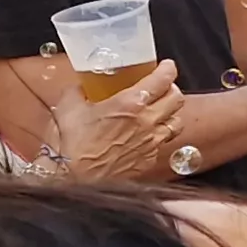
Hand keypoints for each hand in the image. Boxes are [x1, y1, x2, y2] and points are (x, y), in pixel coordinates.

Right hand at [47, 59, 182, 180]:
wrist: (77, 180)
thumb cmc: (73, 145)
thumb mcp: (69, 109)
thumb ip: (77, 92)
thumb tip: (80, 85)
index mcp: (131, 103)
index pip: (162, 79)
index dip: (168, 69)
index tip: (167, 66)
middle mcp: (148, 121)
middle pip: (177, 98)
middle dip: (171, 89)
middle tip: (162, 87)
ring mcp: (152, 142)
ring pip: (177, 121)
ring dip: (171, 113)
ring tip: (160, 110)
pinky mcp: (150, 158)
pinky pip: (164, 142)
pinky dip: (160, 135)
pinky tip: (148, 134)